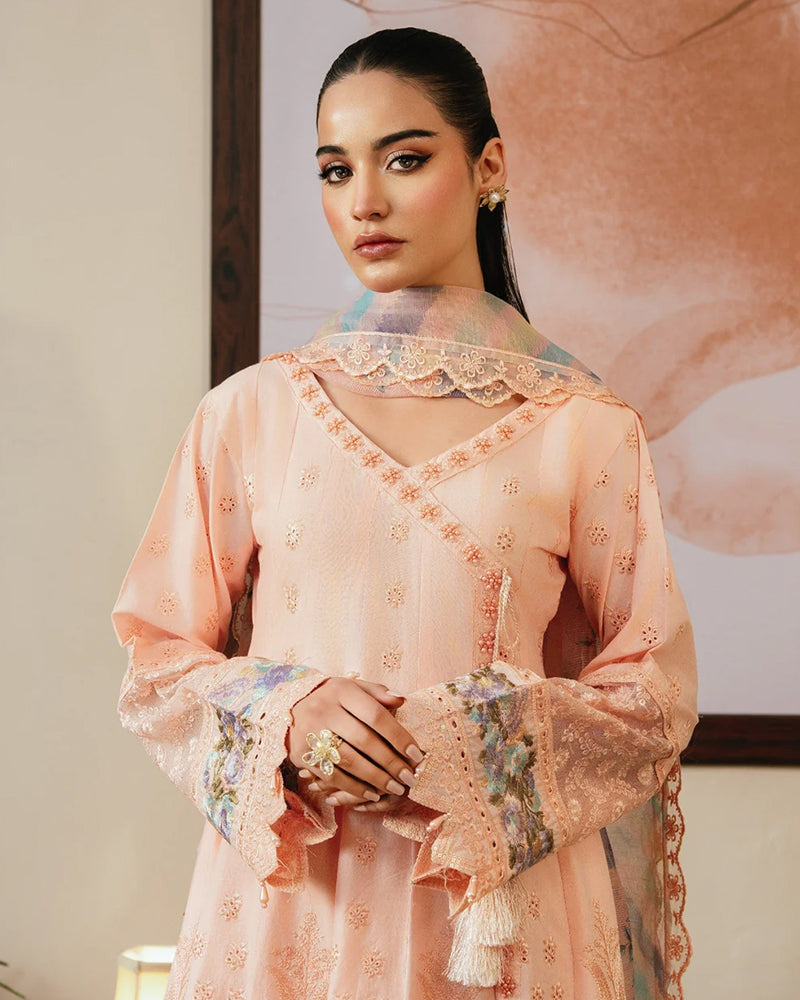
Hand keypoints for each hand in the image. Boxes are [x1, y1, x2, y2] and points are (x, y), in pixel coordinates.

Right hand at [287, 676, 423, 804]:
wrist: (288, 707)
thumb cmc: (332, 698)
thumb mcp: (352, 687)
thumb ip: (378, 693)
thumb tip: (402, 700)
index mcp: (342, 691)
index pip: (375, 715)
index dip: (398, 736)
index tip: (415, 754)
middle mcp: (324, 710)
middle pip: (364, 740)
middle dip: (390, 762)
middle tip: (409, 777)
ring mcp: (311, 733)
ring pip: (348, 761)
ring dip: (375, 778)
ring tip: (395, 788)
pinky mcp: (302, 755)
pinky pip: (332, 776)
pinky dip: (354, 788)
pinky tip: (371, 793)